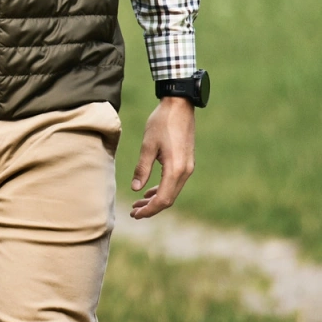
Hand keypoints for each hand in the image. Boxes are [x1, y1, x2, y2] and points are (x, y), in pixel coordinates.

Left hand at [129, 98, 196, 219]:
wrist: (180, 106)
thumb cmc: (161, 123)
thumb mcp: (147, 146)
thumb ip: (142, 169)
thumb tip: (135, 188)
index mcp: (175, 169)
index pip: (163, 199)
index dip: (149, 210)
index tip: (135, 215)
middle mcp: (185, 171)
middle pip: (169, 199)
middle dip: (151, 208)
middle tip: (134, 213)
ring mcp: (188, 167)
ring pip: (172, 191)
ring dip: (156, 199)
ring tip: (138, 204)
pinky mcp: (186, 162)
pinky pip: (175, 182)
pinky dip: (162, 189)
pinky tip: (149, 191)